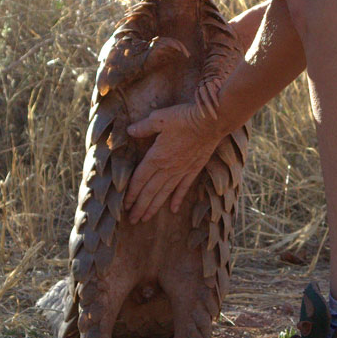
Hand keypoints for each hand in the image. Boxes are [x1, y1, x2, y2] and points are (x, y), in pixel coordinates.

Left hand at [124, 98, 221, 222]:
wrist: (211, 122)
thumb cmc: (184, 118)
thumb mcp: (159, 118)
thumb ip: (144, 127)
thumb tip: (129, 131)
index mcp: (156, 157)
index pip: (139, 179)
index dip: (131, 193)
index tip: (125, 205)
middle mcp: (167, 168)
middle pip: (150, 191)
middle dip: (140, 207)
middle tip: (133, 220)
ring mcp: (181, 171)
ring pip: (164, 193)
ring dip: (154, 207)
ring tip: (146, 218)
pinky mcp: (194, 169)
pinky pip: (183, 188)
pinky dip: (177, 199)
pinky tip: (172, 209)